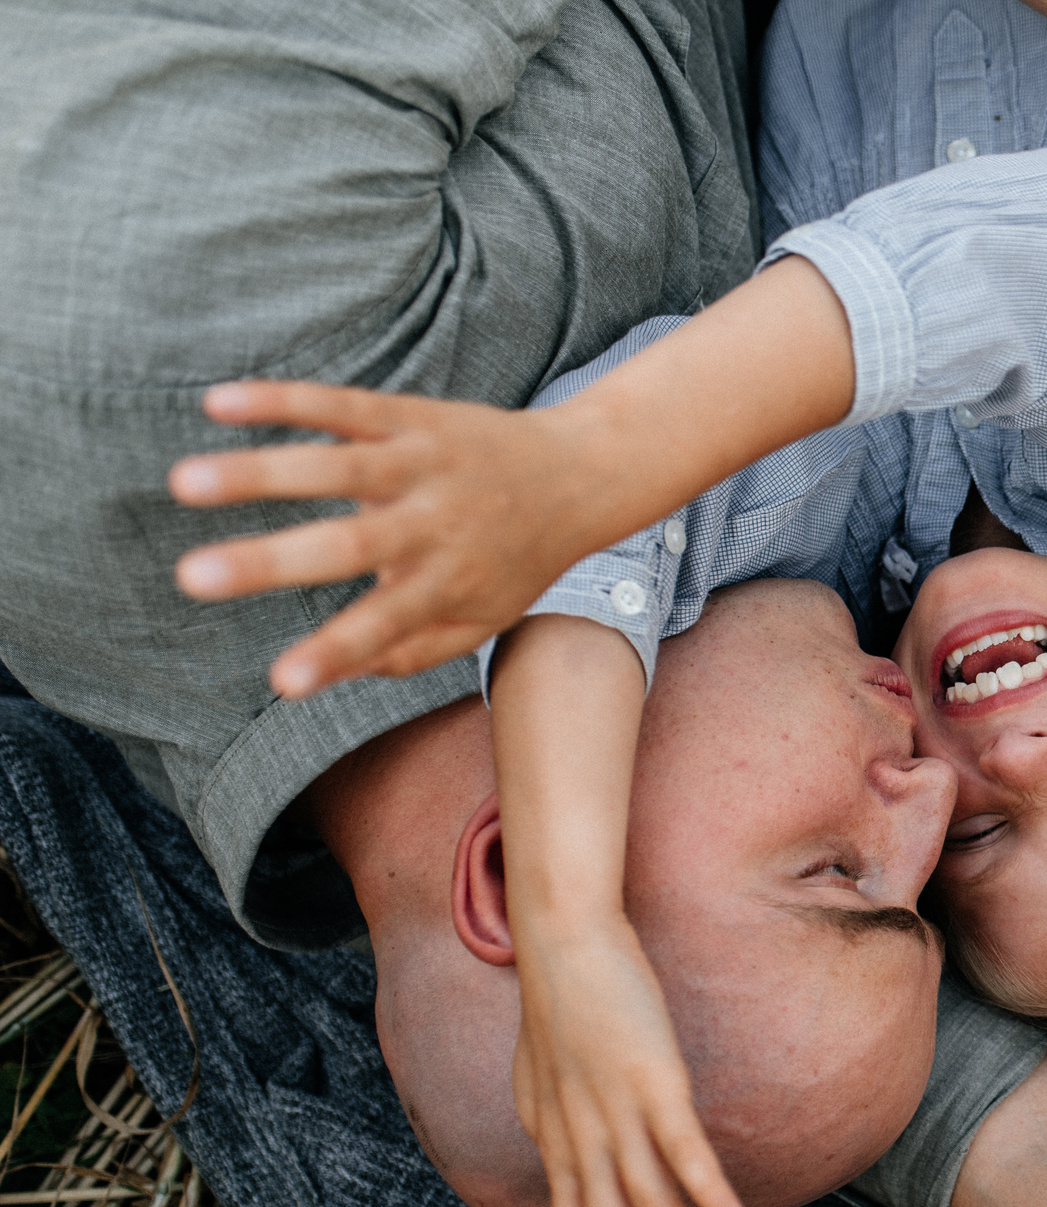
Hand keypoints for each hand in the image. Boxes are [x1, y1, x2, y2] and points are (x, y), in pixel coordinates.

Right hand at [166, 381, 618, 698]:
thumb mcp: (483, 617)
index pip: (387, 626)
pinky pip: (342, 404)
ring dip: (257, 472)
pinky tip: (218, 403)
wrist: (581, 475)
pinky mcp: (414, 415)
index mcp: (449, 582)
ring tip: (182, 484)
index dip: (335, 654)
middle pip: (347, 545)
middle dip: (269, 562)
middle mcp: (436, 523)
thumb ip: (412, 650)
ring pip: (335, 465)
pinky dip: (282, 401)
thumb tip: (334, 672)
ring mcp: (424, 464)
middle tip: (190, 578)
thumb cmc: (517, 559)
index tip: (280, 682)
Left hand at [514, 920, 746, 1206]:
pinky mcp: (651, 1077)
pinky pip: (681, 1146)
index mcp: (560, 1143)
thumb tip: (570, 1152)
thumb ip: (559, 1124)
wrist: (558, 936)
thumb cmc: (559, 997)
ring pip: (649, 1205)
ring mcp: (616, 1111)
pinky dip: (706, 1190)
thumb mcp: (545, 1076)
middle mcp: (582, 1140)